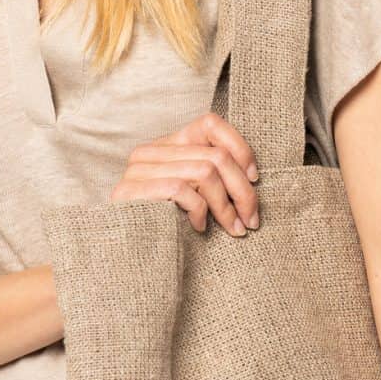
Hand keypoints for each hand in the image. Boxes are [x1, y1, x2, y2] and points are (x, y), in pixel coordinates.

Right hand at [109, 111, 261, 236]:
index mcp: (167, 144)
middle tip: (251, 220)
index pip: (210, 123)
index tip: (254, 178)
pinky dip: (198, 211)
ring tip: (234, 229)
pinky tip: (198, 227)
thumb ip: (211, 175)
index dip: (240, 148)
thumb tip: (251, 176)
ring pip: (205, 172)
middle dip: (242, 190)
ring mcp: (138, 170)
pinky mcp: (132, 190)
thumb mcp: (194, 193)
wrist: (125, 256)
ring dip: (226, 207)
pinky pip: (183, 190)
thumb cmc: (167, 226)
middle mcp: (150, 151)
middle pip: (216, 155)